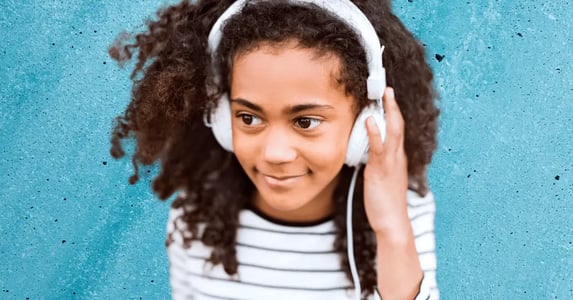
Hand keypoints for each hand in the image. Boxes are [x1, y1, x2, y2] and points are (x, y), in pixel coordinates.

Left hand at [363, 87, 409, 233]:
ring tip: (385, 94)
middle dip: (393, 105)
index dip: (393, 112)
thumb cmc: (385, 202)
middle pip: (398, 125)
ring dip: (389, 112)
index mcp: (397, 158)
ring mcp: (390, 163)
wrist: (392, 222)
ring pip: (393, 132)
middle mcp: (397, 157)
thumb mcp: (382, 178)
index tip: (388, 97)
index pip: (397, 130)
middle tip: (388, 88)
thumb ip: (378, 163)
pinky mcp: (380, 171)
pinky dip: (375, 133)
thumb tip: (369, 153)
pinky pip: (379, 149)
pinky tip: (370, 121)